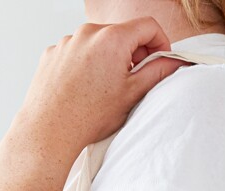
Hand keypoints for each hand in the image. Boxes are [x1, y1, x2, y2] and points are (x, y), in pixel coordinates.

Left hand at [9, 17, 187, 153]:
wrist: (50, 129)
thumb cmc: (89, 116)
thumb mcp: (132, 95)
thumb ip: (157, 72)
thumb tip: (173, 62)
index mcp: (113, 38)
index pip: (148, 26)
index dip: (161, 42)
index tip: (161, 59)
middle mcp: (89, 32)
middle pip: (122, 34)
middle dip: (133, 53)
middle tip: (134, 81)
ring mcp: (68, 41)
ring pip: (99, 44)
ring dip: (109, 59)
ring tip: (105, 90)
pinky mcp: (54, 52)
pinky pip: (78, 52)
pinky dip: (87, 65)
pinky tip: (85, 89)